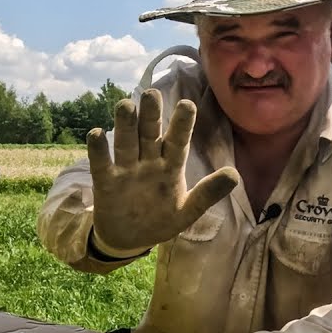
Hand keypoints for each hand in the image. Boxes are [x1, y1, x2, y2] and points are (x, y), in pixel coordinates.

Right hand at [87, 90, 239, 256]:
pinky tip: (96, 134)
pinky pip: (101, 164)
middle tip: (151, 93)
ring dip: (125, 125)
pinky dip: (98, 150)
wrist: (130, 240)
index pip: (177, 141)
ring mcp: (126, 170)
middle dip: (150, 115)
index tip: (187, 104)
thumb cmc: (160, 221)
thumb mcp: (187, 212)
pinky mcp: (106, 182)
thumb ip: (207, 194)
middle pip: (149, 134)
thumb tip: (235, 175)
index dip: (181, 124)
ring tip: (125, 105)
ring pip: (126, 143)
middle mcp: (148, 162)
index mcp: (170, 166)